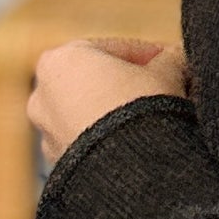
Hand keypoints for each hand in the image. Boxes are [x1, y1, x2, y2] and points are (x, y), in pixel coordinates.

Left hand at [28, 36, 189, 168]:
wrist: (130, 169)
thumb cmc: (140, 109)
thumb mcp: (165, 72)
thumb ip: (169, 59)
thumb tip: (176, 58)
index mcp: (60, 61)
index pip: (112, 49)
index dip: (148, 54)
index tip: (171, 61)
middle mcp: (42, 96)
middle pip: (95, 81)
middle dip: (128, 84)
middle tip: (163, 88)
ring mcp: (47, 134)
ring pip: (88, 114)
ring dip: (116, 113)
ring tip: (154, 121)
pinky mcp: (59, 166)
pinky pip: (88, 144)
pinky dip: (107, 140)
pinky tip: (138, 144)